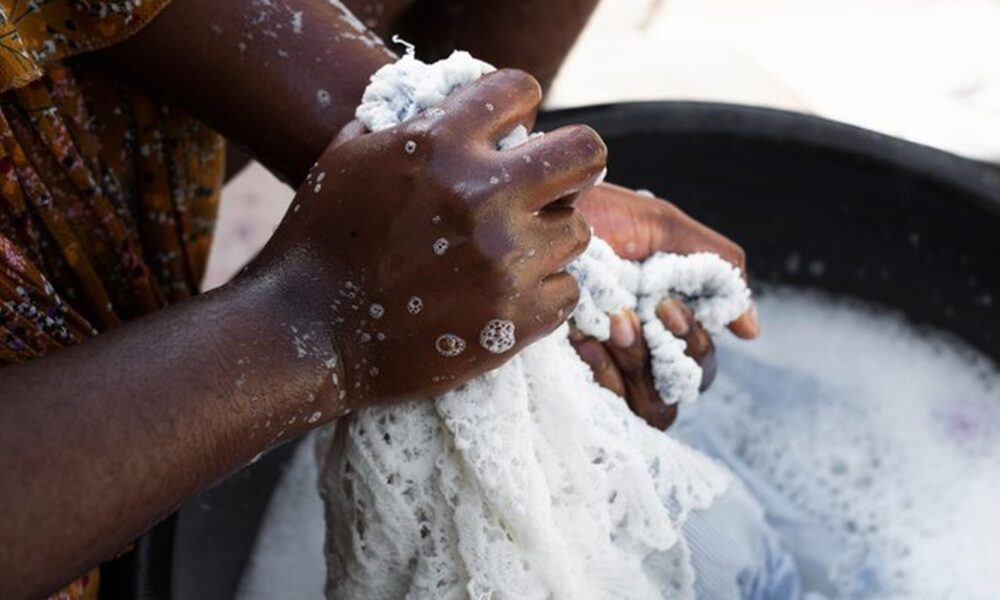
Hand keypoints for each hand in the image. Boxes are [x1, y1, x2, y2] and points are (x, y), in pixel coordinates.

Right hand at [249, 70, 605, 409]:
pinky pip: (568, 290)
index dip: (518, 107)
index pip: (520, 91)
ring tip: (512, 251)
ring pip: (578, 230)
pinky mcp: (517, 319)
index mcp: (439, 146)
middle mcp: (483, 196)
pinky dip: (543, 291)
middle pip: (586, 153)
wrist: (308, 335)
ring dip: (549, 236)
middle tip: (552, 185)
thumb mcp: (348, 158)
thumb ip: (408, 125)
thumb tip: (451, 107)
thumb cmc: (319, 241)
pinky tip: (507, 294)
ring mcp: (505, 261)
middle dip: (573, 165)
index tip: (513, 130)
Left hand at [572, 183, 758, 429]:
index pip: (699, 362)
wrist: (534, 212)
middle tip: (638, 316)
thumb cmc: (595, 214)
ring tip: (612, 325)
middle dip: (669, 353)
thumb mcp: (660, 227)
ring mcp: (606, 367)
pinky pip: (611, 407)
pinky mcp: (572, 378)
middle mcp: (640, 349)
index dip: (695, 344)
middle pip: (684, 389)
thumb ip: (714, 268)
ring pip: (654, 407)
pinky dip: (604, 374)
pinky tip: (583, 339)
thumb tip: (750, 330)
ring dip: (638, 363)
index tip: (668, 309)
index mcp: (664, 319)